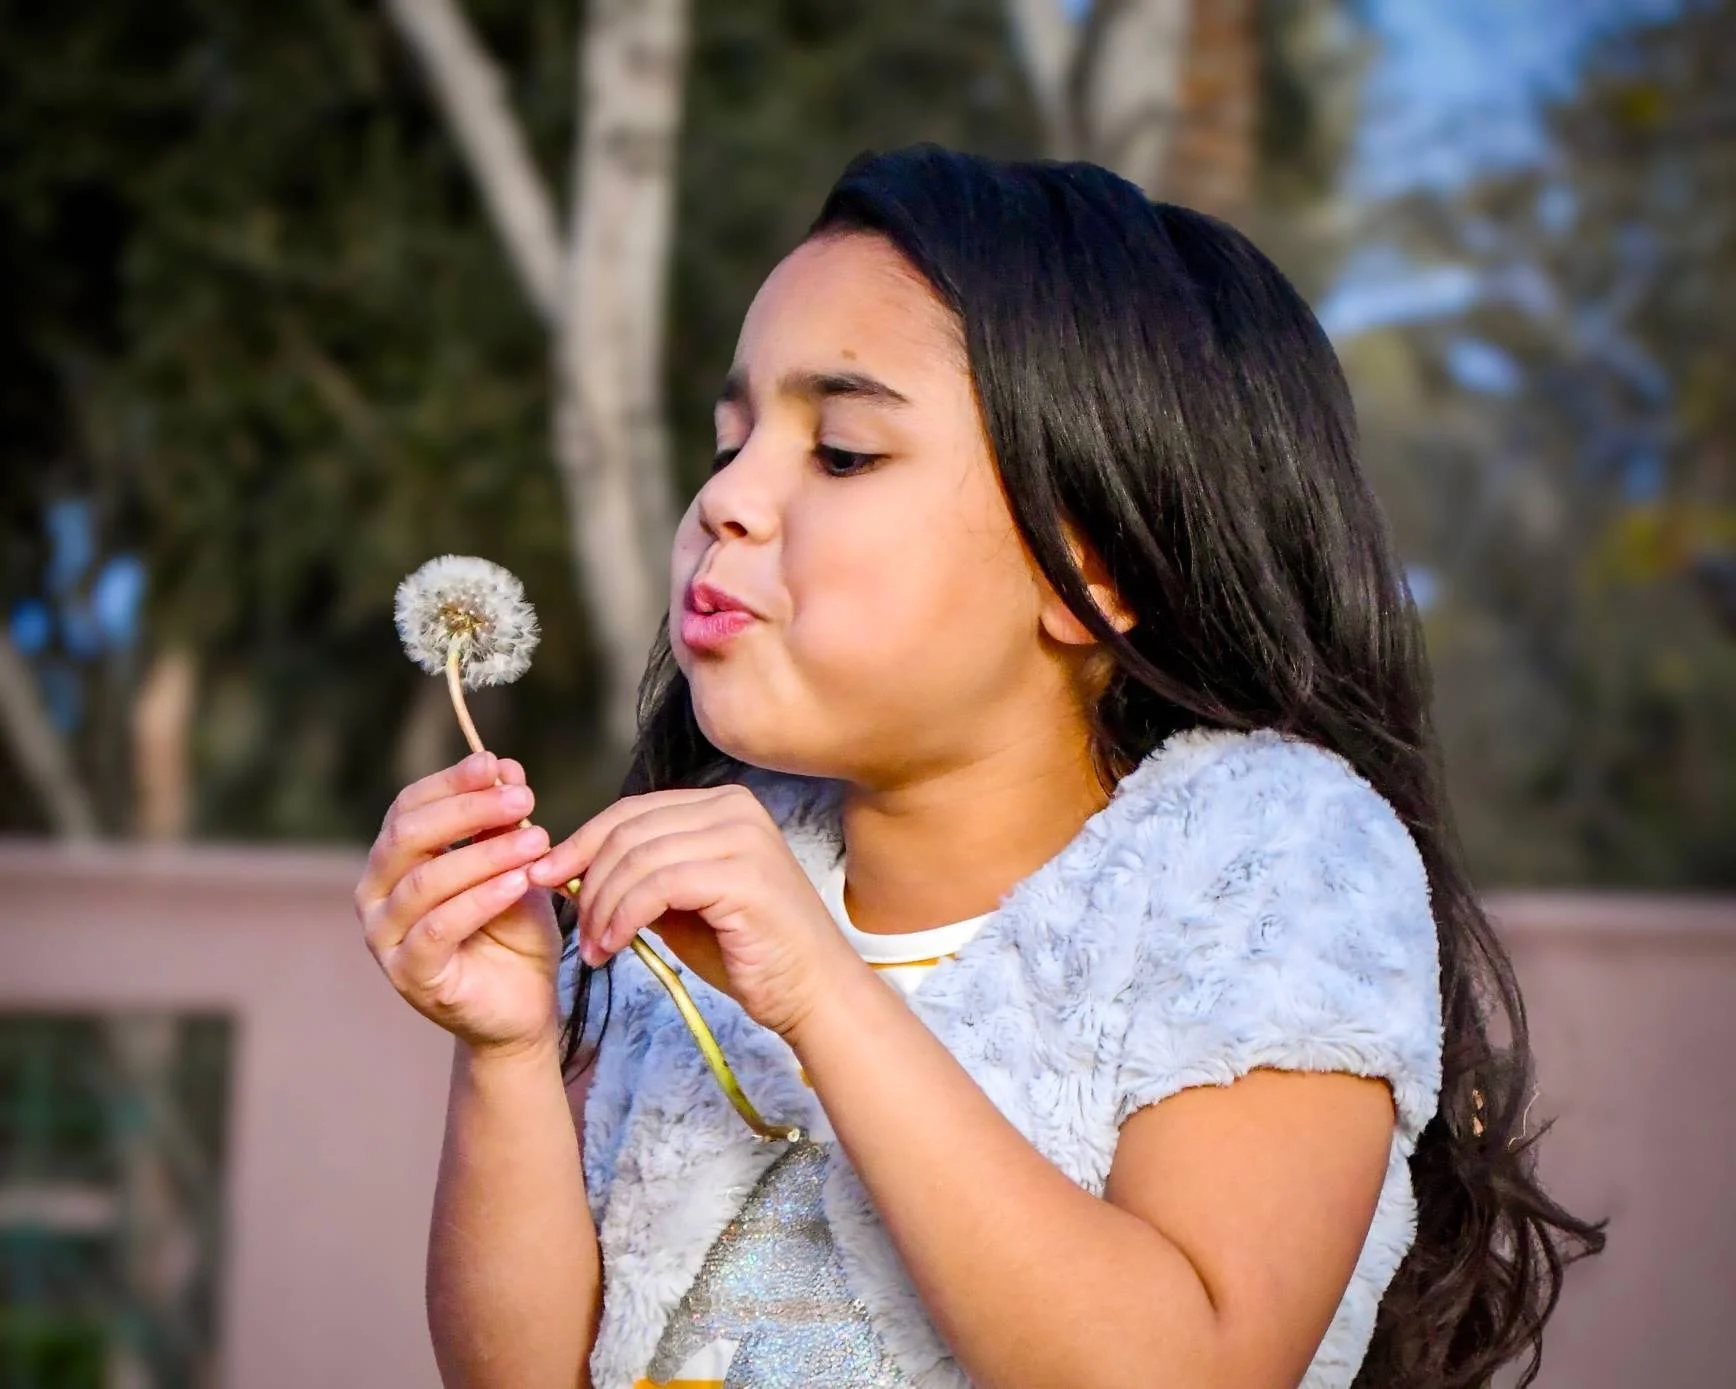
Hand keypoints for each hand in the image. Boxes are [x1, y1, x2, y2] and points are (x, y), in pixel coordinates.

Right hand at [355, 751, 559, 1056]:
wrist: (521, 1004)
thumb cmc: (511, 929)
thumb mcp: (515, 865)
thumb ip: (504, 822)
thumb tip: (504, 766)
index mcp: (392, 861)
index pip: (409, 808)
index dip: (451, 782)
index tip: (496, 765)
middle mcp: (375, 895)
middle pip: (409, 837)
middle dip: (469, 811)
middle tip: (523, 799)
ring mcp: (385, 938)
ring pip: (425, 882)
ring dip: (485, 854)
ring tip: (536, 841)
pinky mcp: (409, 974)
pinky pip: (438, 929)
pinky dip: (481, 899)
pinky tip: (519, 882)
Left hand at [526, 784, 859, 1038]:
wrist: (812, 992)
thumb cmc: (749, 952)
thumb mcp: (683, 904)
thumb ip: (640, 877)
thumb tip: (571, 868)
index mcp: (723, 805)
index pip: (632, 811)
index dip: (581, 842)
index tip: (544, 876)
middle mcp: (735, 808)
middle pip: (628, 829)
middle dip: (586, 878)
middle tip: (574, 926)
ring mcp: (741, 838)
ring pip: (637, 858)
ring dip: (602, 907)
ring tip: (594, 948)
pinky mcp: (742, 876)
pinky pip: (657, 887)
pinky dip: (623, 918)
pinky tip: (615, 947)